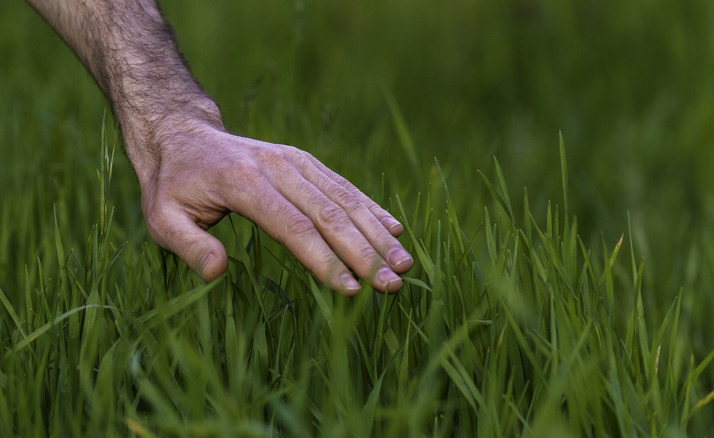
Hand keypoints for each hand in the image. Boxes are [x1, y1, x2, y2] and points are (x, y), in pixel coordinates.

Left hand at [138, 123, 413, 292]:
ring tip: (404, 264)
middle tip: (393, 284)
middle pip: (329, 214)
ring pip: (345, 199)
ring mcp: (296, 161)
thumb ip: (188, 246)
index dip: (325, 260)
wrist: (183, 133)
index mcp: (244, 183)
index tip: (352, 289)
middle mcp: (278, 167)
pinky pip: (343, 186)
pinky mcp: (305, 161)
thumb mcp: (160, 218)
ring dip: (377, 233)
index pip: (294, 227)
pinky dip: (371, 208)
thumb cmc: (172, 185)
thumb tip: (217, 272)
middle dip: (365, 252)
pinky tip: (394, 229)